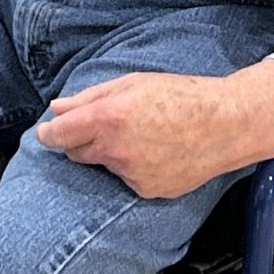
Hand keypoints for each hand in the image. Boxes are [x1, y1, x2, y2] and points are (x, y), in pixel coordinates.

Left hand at [37, 60, 273, 199]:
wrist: (226, 124)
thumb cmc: (182, 96)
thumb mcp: (132, 84)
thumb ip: (89, 97)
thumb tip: (57, 108)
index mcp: (109, 118)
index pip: (58, 135)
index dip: (48, 134)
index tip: (47, 132)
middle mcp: (116, 150)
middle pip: (76, 153)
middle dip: (83, 140)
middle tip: (109, 124)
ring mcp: (131, 174)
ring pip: (104, 166)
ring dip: (111, 153)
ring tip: (144, 135)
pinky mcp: (147, 190)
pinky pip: (126, 179)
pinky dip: (133, 167)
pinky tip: (157, 152)